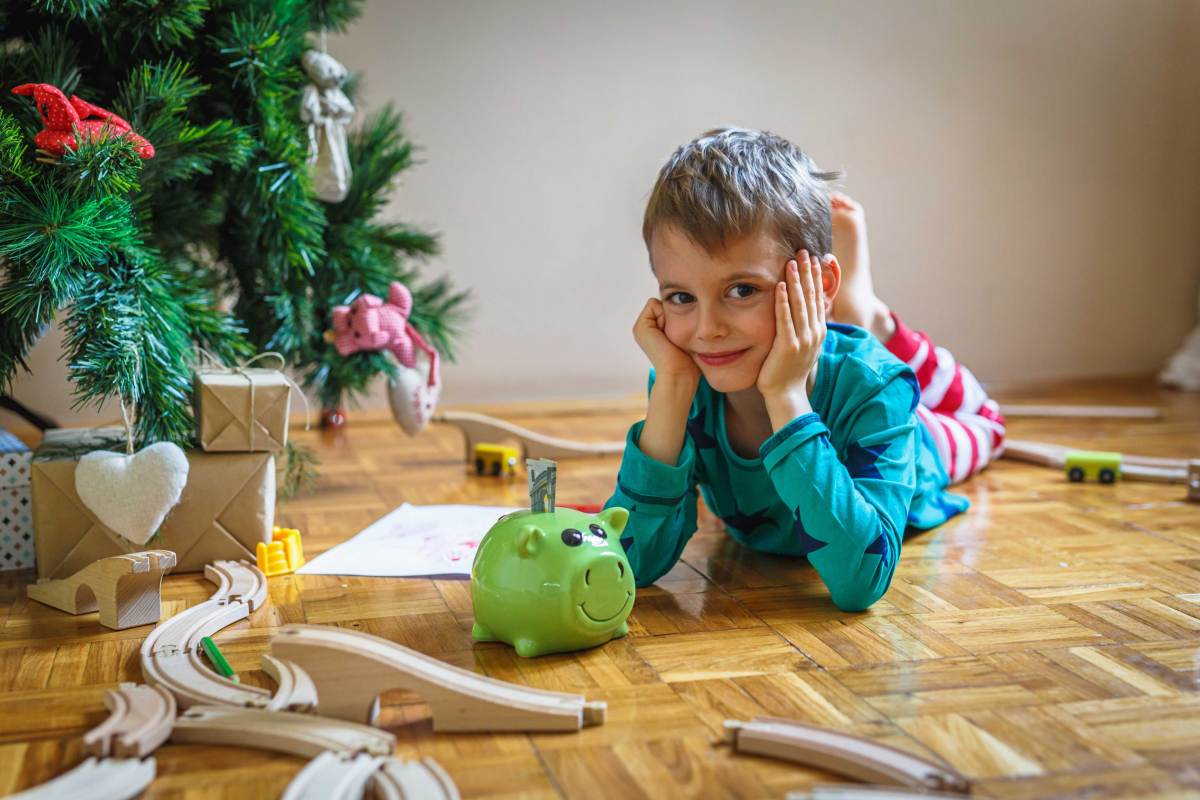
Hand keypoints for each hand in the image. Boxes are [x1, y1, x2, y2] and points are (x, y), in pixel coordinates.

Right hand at [633, 298, 699, 383]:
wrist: (680, 374)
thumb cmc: (688, 360)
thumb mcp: (688, 337)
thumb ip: (684, 322)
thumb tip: (690, 306)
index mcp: (654, 331)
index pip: (668, 306)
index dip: (678, 315)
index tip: (682, 335)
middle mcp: (645, 329)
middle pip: (664, 304)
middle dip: (674, 315)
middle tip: (676, 338)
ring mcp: (641, 328)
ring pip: (660, 303)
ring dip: (670, 317)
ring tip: (671, 337)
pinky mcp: (640, 327)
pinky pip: (654, 303)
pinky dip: (664, 315)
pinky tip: (666, 335)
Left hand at [757, 250, 826, 409]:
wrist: (787, 394)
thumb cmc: (790, 370)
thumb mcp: (803, 345)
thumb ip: (805, 327)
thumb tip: (806, 310)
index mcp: (818, 331)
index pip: (818, 298)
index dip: (816, 277)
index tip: (813, 258)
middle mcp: (814, 332)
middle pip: (811, 296)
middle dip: (807, 272)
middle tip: (803, 251)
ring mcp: (803, 339)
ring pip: (799, 304)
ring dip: (795, 281)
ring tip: (792, 261)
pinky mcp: (788, 346)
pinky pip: (785, 319)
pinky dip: (782, 301)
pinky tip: (779, 285)